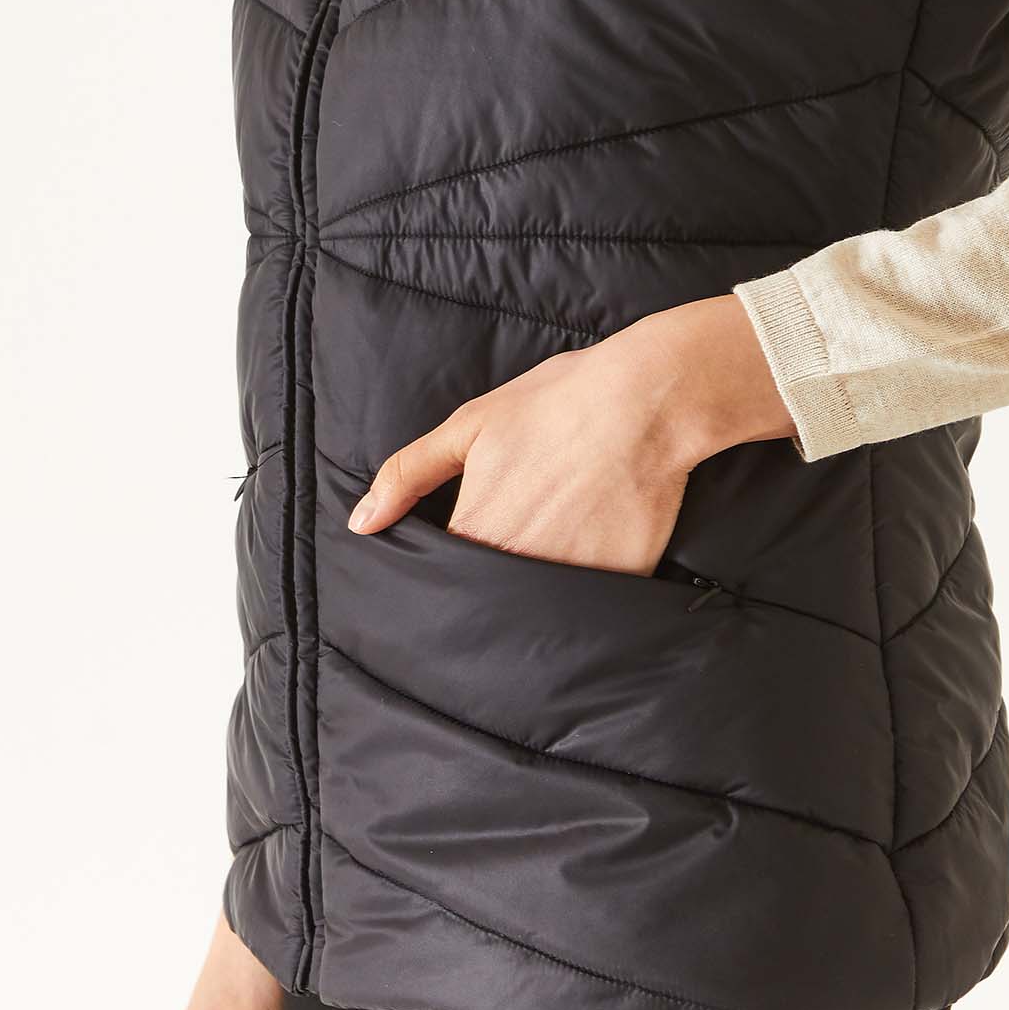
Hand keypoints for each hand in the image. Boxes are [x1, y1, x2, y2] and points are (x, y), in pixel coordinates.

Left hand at [346, 294, 797, 577]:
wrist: (648, 400)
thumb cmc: (556, 404)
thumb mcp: (469, 426)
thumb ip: (406, 476)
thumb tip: (360, 523)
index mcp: (475, 532)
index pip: (444, 578)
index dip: (449, 570)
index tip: (465, 553)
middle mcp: (518, 568)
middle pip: (489, 598)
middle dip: (489, 586)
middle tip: (520, 539)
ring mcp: (570, 582)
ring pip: (538, 609)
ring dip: (536, 596)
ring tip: (558, 544)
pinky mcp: (619, 584)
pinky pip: (592, 604)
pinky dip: (588, 591)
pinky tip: (597, 549)